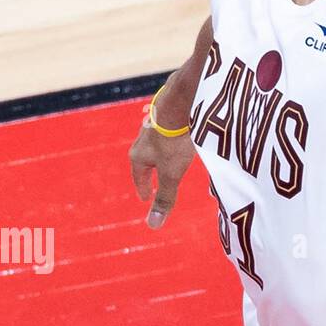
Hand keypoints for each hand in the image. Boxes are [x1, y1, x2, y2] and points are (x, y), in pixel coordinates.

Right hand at [129, 114, 195, 229]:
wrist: (183, 100)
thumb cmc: (174, 139)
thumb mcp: (172, 173)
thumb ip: (165, 197)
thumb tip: (153, 225)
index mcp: (140, 154)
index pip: (139, 175)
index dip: (144, 187)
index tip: (146, 196)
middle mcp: (144, 137)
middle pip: (146, 158)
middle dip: (151, 169)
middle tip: (155, 179)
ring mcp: (157, 123)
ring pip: (158, 141)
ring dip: (162, 152)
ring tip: (170, 157)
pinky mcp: (172, 112)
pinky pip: (172, 127)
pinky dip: (175, 136)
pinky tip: (186, 133)